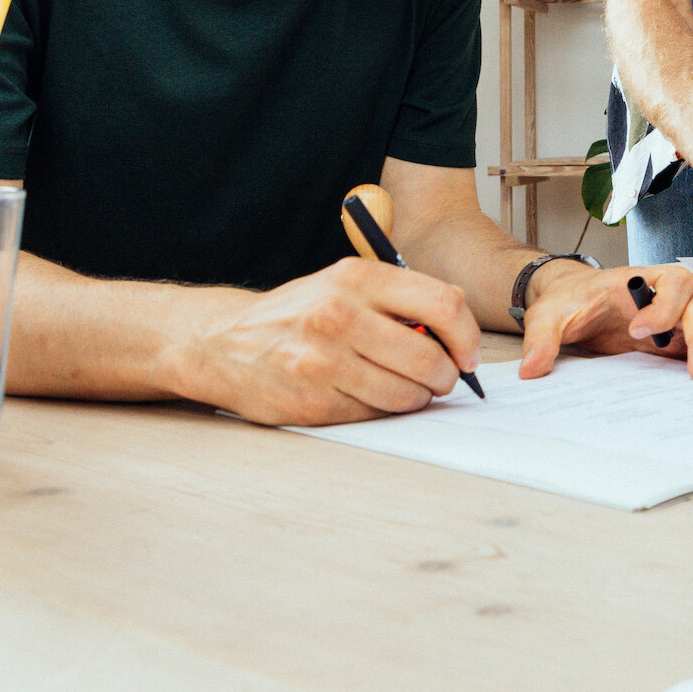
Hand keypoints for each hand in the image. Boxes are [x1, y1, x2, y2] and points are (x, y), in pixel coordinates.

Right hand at [159, 257, 481, 426]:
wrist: (223, 342)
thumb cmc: (298, 313)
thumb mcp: (346, 285)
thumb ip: (401, 298)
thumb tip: (460, 326)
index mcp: (357, 277)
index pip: (444, 304)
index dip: (468, 337)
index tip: (469, 354)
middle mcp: (340, 314)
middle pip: (430, 357)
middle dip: (447, 376)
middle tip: (441, 379)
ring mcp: (324, 360)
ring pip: (407, 393)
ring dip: (417, 397)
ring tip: (404, 387)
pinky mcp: (312, 400)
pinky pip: (374, 414)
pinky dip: (382, 410)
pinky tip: (368, 395)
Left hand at [517, 260, 692, 381]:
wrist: (570, 303)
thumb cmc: (567, 300)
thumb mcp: (547, 314)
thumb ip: (540, 338)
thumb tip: (531, 368)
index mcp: (638, 281)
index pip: (669, 283)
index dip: (662, 308)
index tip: (640, 331)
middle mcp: (662, 297)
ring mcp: (671, 320)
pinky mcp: (672, 341)